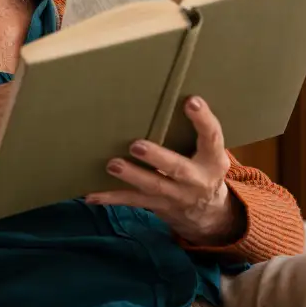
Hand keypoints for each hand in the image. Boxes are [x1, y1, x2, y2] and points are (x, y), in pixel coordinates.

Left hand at [86, 96, 244, 245]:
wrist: (209, 212)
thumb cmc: (203, 167)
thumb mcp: (210, 153)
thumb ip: (197, 132)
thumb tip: (171, 95)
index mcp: (213, 160)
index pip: (212, 137)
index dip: (203, 120)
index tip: (191, 101)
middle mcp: (197, 179)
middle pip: (177, 168)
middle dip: (156, 157)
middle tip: (136, 145)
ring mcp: (177, 195)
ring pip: (153, 186)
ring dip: (131, 175)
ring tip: (112, 164)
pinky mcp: (159, 205)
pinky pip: (133, 202)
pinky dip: (112, 198)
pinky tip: (92, 195)